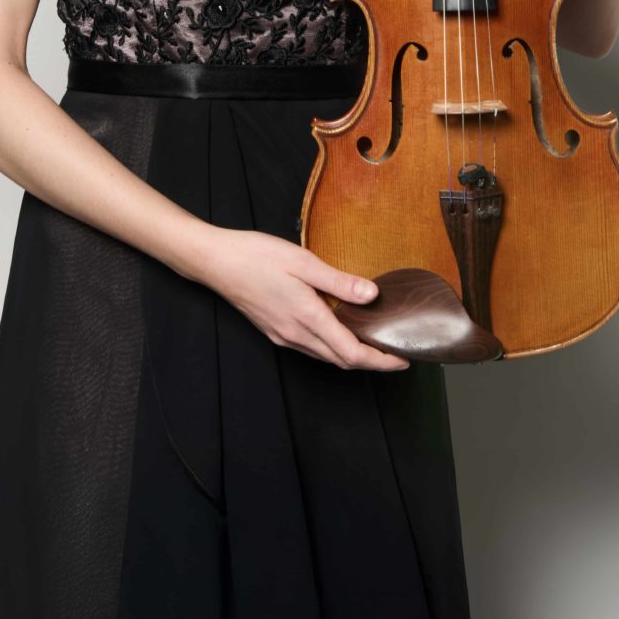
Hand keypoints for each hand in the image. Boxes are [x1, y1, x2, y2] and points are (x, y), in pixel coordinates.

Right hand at [198, 227, 408, 371]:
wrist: (215, 262)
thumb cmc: (256, 256)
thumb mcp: (302, 262)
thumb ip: (338, 281)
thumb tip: (372, 295)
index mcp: (307, 318)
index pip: (352, 353)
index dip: (380, 361)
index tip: (403, 359)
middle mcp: (296, 335)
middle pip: (342, 361)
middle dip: (371, 362)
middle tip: (395, 354)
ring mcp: (283, 336)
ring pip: (326, 357)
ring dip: (351, 356)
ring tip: (373, 344)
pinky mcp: (274, 331)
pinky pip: (311, 348)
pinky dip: (332, 347)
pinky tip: (338, 332)